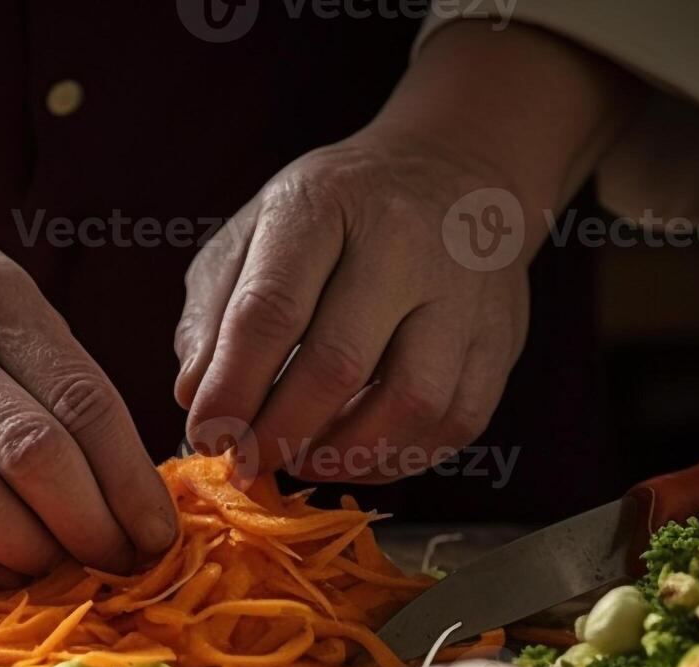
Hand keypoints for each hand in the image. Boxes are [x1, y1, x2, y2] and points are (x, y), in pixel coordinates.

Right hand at [0, 115, 174, 586]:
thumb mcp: (1, 298)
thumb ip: (57, 376)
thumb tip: (132, 486)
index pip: (81, 399)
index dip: (130, 481)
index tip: (160, 534)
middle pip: (30, 454)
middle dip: (90, 526)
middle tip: (120, 565)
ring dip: (30, 553)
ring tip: (66, 574)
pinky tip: (0, 575)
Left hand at [174, 21, 642, 482]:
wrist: (454, 171)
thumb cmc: (335, 214)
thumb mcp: (255, 231)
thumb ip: (214, 312)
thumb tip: (196, 398)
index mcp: (323, 206)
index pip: (270, 311)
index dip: (232, 389)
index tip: (207, 435)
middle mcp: (402, 243)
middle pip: (338, 365)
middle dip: (281, 434)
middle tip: (249, 462)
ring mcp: (463, 292)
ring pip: (410, 404)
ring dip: (345, 454)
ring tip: (303, 461)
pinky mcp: (502, 336)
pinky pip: (456, 421)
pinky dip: (401, 457)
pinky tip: (359, 453)